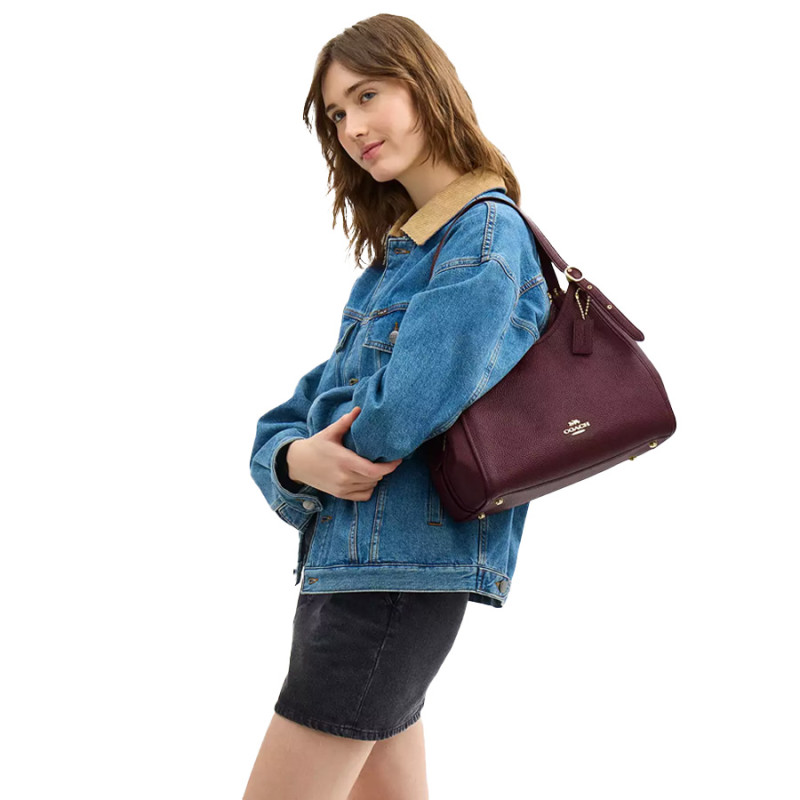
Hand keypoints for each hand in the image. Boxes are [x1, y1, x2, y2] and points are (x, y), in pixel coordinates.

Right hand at [286, 407, 402, 501]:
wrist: (297, 464)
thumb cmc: (316, 446)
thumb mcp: (329, 432)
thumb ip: (345, 422)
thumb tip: (359, 409)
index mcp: (344, 461)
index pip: (374, 470)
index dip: (389, 467)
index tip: (397, 459)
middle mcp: (344, 478)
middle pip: (375, 478)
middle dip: (383, 469)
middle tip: (385, 458)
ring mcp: (342, 488)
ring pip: (371, 486)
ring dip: (376, 477)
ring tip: (374, 466)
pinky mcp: (340, 495)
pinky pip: (364, 496)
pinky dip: (369, 487)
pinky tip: (366, 478)